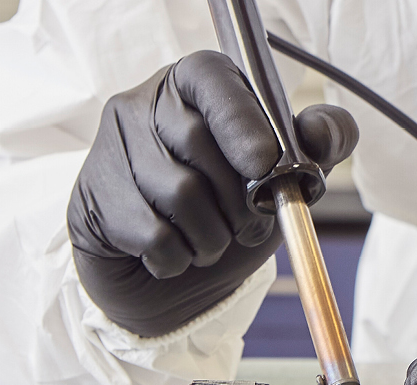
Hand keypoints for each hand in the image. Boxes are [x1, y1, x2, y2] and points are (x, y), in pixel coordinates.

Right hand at [68, 50, 356, 336]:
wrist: (174, 273)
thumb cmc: (230, 208)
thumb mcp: (283, 173)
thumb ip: (317, 144)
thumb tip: (324, 133)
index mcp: (195, 82)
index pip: (212, 80)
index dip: (242, 121)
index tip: (267, 164)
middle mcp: (144, 103)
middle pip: (197, 143)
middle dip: (240, 200)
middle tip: (251, 226)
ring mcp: (111, 147)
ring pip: (178, 193)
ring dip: (213, 236)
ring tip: (214, 242)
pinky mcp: (92, 197)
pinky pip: (153, 234)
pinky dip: (180, 259)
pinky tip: (178, 255)